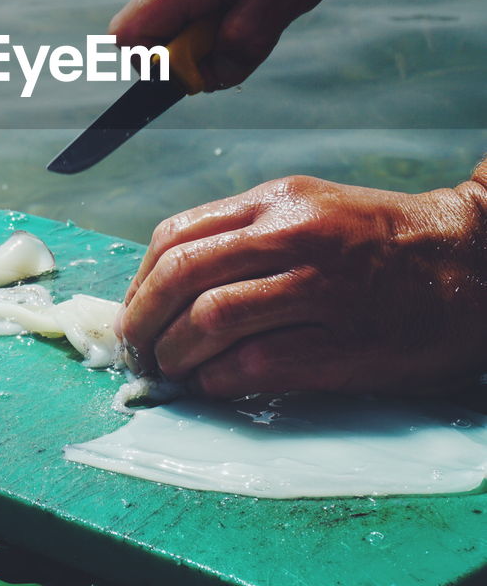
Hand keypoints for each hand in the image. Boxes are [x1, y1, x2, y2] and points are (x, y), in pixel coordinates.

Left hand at [116, 174, 486, 397]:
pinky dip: (218, 379)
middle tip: (136, 350)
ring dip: (175, 354)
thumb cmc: (380, 239)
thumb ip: (244, 232)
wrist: (468, 263)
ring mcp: (317, 289)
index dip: (139, 280)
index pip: (176, 236)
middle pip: (182, 277)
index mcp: (276, 202)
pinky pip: (256, 364)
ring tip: (170, 370)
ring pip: (211, 320)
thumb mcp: (309, 208)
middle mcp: (291, 237)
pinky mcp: (342, 344)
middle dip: (143, 319)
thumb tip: (172, 279)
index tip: (132, 310)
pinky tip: (212, 384)